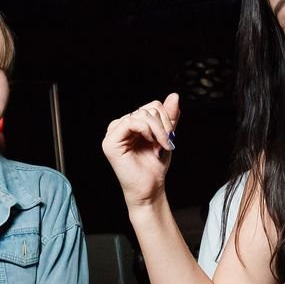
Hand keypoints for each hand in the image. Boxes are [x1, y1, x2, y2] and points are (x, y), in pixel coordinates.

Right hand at [101, 94, 180, 208]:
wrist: (150, 187)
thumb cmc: (154, 166)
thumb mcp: (165, 137)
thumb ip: (168, 117)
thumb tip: (174, 95)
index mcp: (130, 123)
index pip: (152, 106)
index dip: (166, 119)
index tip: (170, 138)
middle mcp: (119, 126)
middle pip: (147, 109)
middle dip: (162, 126)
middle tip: (166, 144)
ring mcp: (113, 133)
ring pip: (141, 115)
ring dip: (157, 131)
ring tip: (159, 147)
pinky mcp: (110, 142)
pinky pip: (131, 123)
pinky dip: (147, 131)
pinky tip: (150, 143)